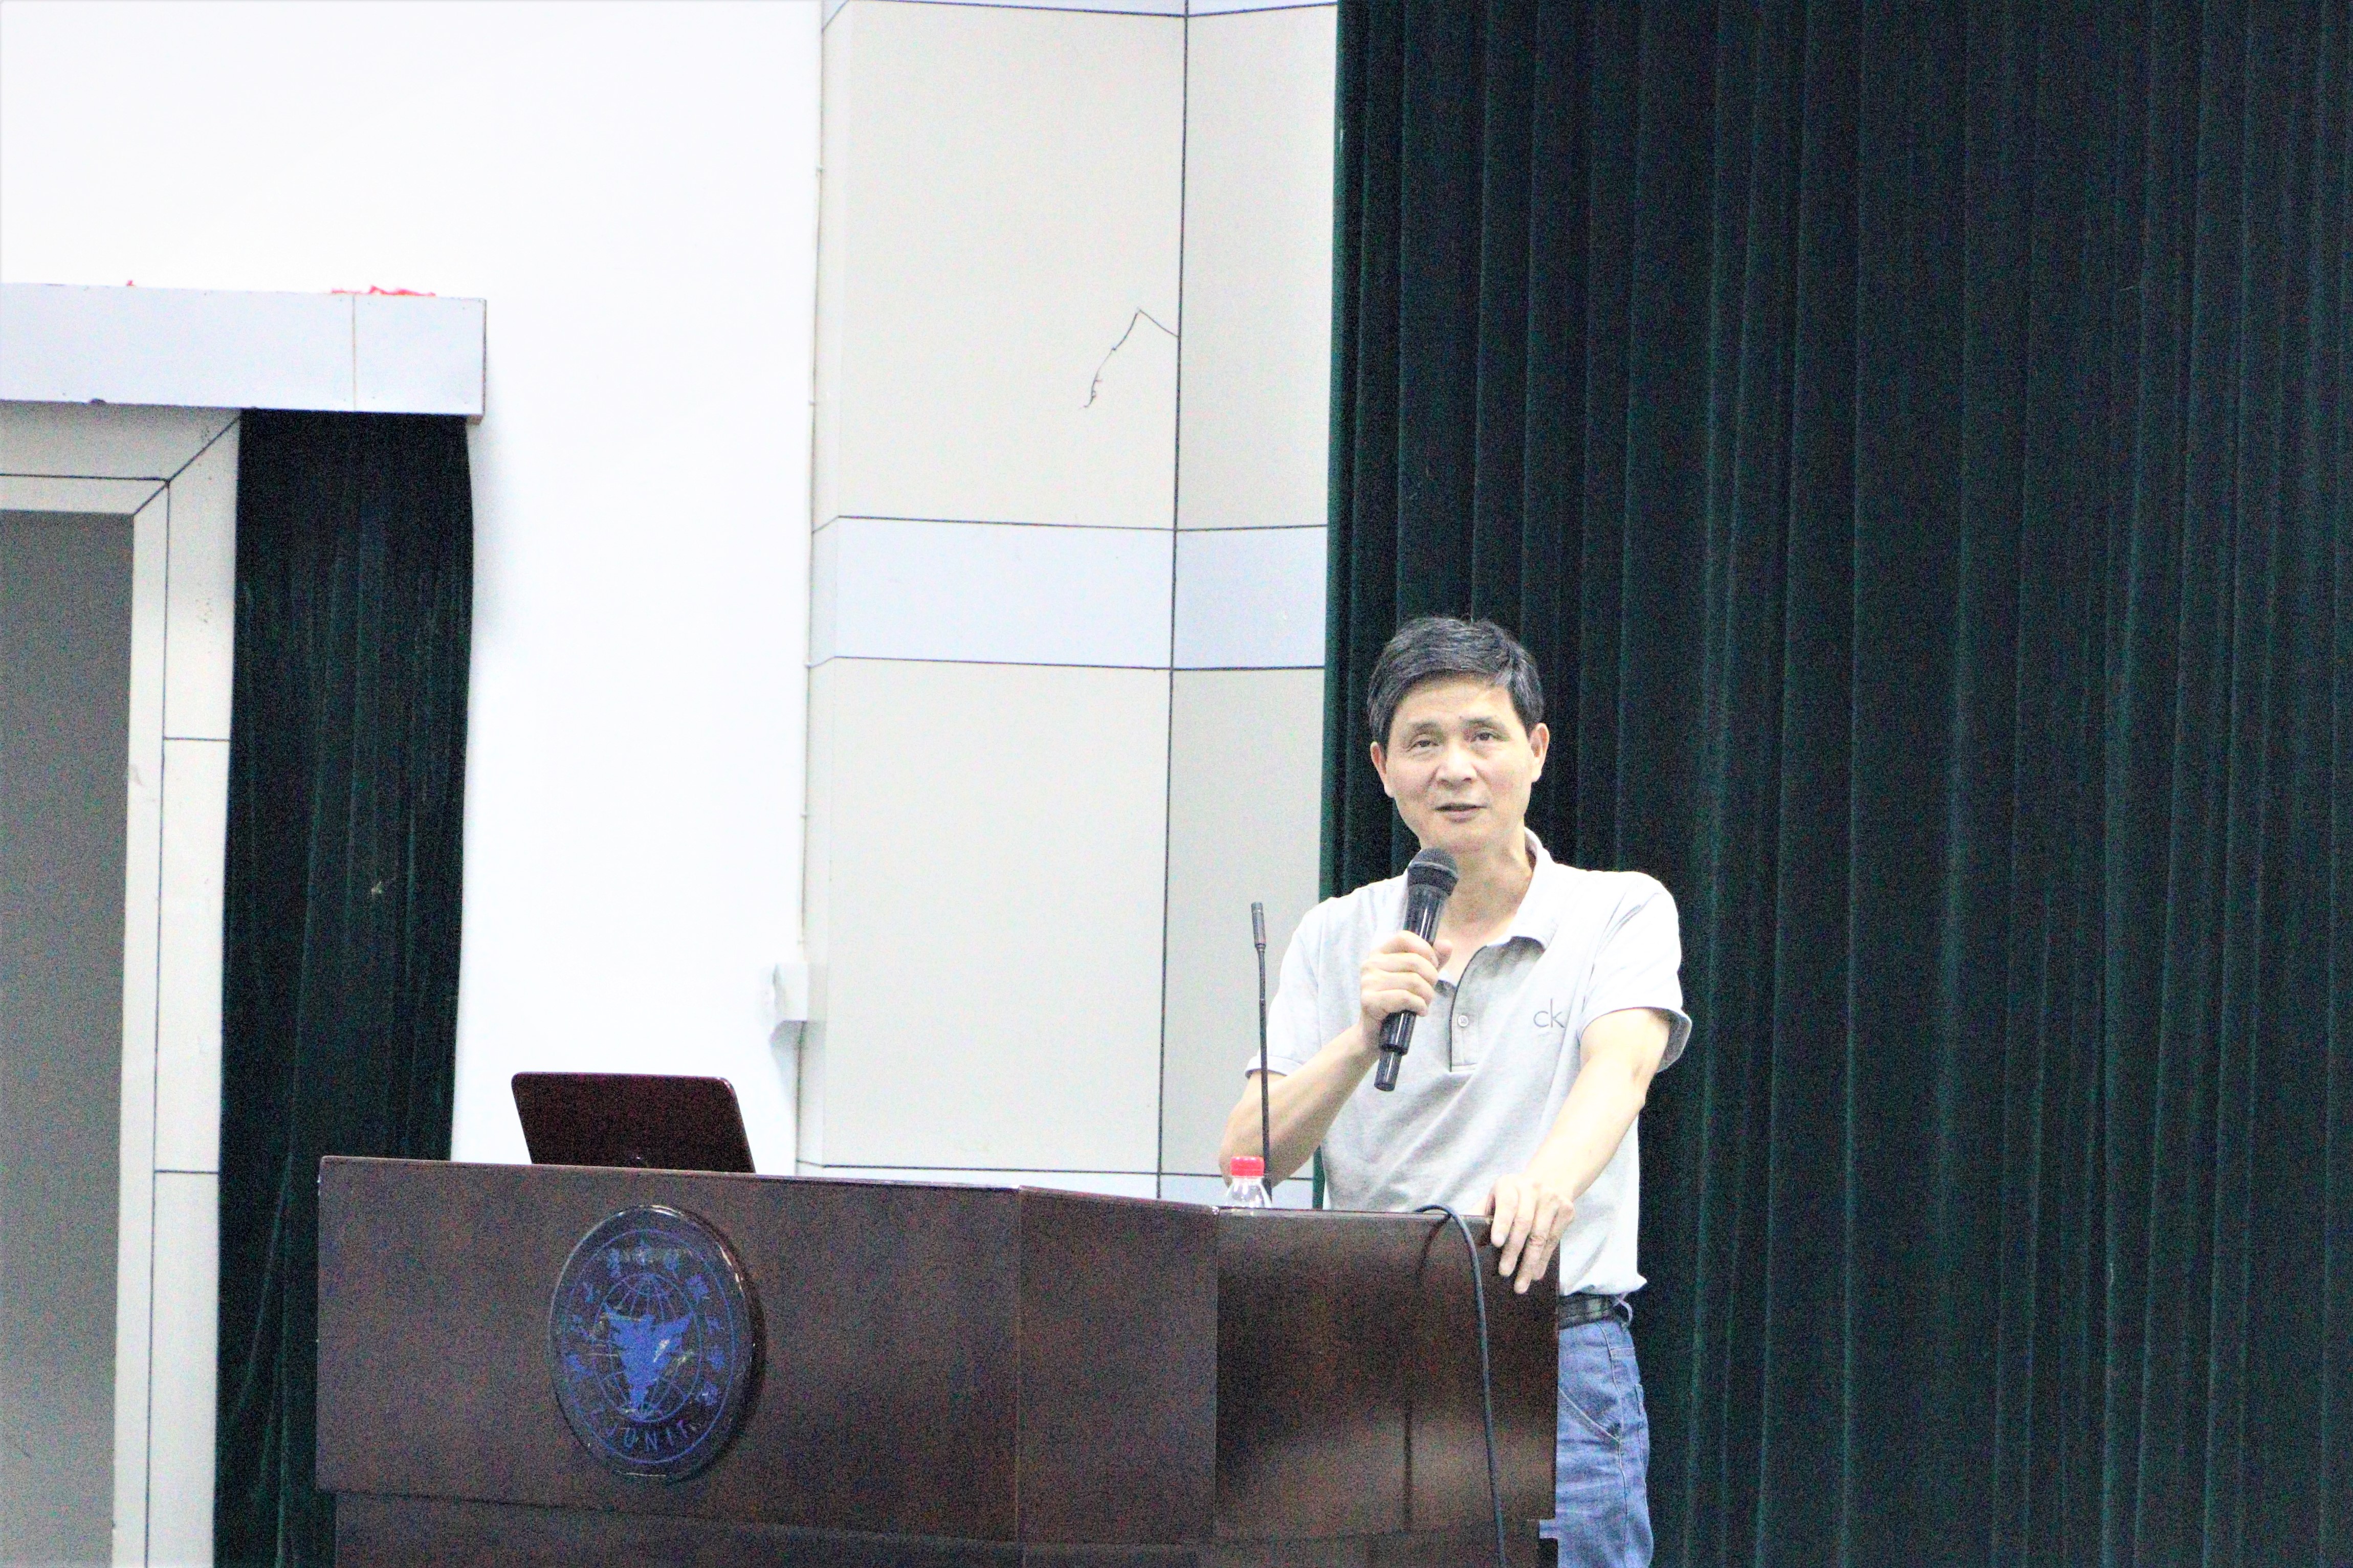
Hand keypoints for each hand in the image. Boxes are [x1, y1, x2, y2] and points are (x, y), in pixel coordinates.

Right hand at [1357, 930, 1453, 1044]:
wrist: (1377, 1032)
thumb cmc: (1398, 1002)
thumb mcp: (1418, 977)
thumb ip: (1433, 960)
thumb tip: (1447, 944)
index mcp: (1380, 953)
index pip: (1405, 937)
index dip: (1425, 950)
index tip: (1433, 966)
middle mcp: (1371, 964)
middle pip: (1414, 961)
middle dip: (1431, 978)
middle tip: (1430, 991)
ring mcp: (1368, 982)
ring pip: (1412, 980)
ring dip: (1427, 995)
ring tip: (1424, 1003)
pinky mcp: (1370, 1000)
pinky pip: (1405, 997)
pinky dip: (1419, 1005)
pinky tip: (1419, 1011)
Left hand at [1485, 1172, 1574, 1293]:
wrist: (1550, 1180)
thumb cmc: (1513, 1196)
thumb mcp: (1496, 1197)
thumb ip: (1480, 1212)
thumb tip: (1460, 1233)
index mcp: (1509, 1184)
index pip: (1506, 1205)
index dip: (1502, 1224)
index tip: (1496, 1243)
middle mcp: (1532, 1189)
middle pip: (1524, 1224)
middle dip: (1514, 1251)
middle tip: (1504, 1273)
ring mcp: (1552, 1199)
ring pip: (1541, 1236)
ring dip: (1530, 1263)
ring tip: (1521, 1283)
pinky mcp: (1567, 1211)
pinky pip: (1554, 1240)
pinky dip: (1544, 1260)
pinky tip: (1535, 1273)